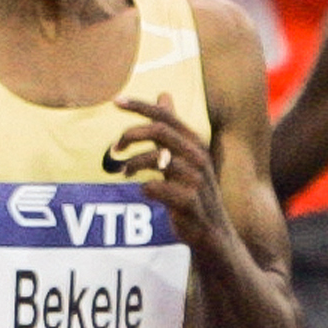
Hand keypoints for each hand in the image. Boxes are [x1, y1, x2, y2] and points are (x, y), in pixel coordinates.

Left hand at [111, 93, 226, 240]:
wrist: (212, 233)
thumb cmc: (193, 192)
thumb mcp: (184, 156)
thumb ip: (170, 129)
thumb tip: (163, 94)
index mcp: (195, 143)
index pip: (166, 116)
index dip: (141, 106)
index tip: (116, 101)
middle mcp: (198, 157)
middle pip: (161, 132)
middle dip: (132, 135)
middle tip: (115, 148)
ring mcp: (196, 179)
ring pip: (157, 159)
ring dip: (134, 164)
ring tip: (124, 172)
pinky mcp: (190, 202)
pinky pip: (156, 188)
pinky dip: (145, 188)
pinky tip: (144, 191)